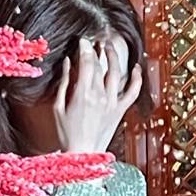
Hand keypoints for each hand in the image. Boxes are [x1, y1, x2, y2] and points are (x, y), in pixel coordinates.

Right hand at [22, 36, 141, 153]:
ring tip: (108, 47)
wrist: (82, 154)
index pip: (86, 62)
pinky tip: (136, 67)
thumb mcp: (58, 107)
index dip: (84, 48)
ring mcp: (112, 102)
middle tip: (93, 42)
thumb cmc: (66, 134)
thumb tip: (67, 63)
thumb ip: (64, 83)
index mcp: (83, 93)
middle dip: (96, 50)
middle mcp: (100, 95)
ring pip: (116, 73)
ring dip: (113, 56)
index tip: (82, 40)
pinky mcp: (120, 110)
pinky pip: (133, 91)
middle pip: (100, 65)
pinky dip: (137, 78)